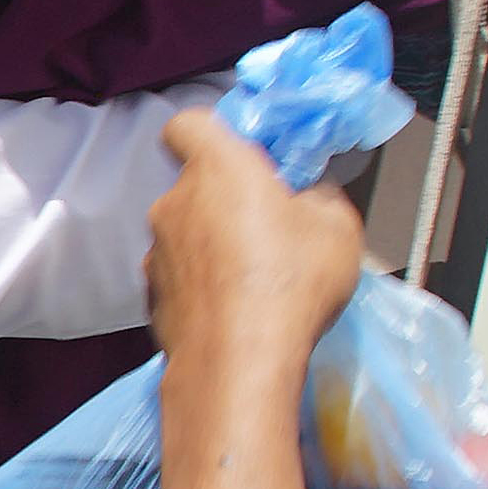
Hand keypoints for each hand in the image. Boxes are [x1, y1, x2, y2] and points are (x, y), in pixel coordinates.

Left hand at [147, 112, 368, 399]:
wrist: (238, 363)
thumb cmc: (289, 282)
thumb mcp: (337, 227)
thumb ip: (319, 197)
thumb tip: (308, 198)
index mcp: (215, 168)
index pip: (187, 125)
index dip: (210, 135)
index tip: (239, 157)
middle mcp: (173, 203)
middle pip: (194, 187)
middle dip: (224, 202)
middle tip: (266, 230)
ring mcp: (154, 253)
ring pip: (184, 236)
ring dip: (210, 247)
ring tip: (252, 279)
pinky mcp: (150, 298)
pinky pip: (179, 278)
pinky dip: (199, 287)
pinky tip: (232, 311)